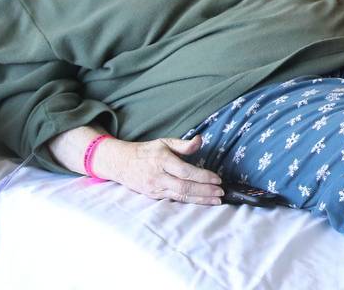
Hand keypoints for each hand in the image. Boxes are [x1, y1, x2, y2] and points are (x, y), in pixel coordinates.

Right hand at [95, 134, 223, 204]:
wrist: (122, 164)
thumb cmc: (147, 151)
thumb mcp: (165, 142)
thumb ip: (183, 144)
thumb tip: (200, 140)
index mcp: (162, 161)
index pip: (186, 172)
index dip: (203, 176)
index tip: (218, 179)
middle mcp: (158, 177)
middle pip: (185, 187)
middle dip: (205, 191)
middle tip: (221, 193)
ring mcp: (155, 189)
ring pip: (180, 196)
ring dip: (200, 199)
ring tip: (216, 201)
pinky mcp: (154, 196)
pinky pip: (174, 200)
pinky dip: (190, 201)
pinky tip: (201, 202)